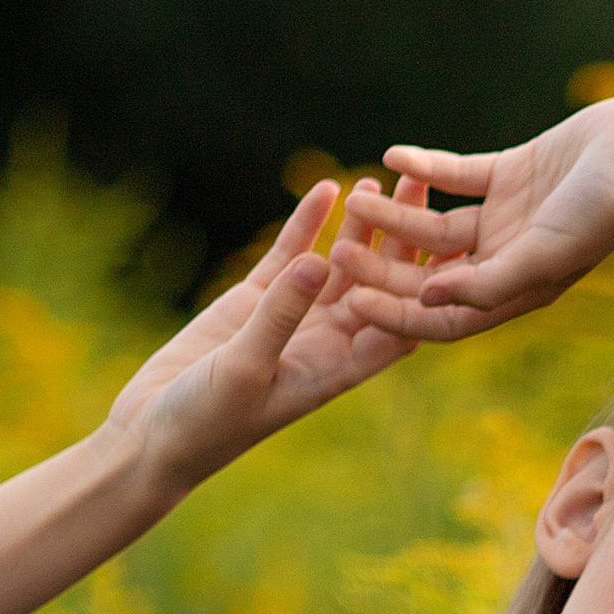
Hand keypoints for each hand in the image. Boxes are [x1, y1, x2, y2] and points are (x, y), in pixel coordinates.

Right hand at [108, 183, 417, 486]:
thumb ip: (280, 317)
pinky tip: (326, 189)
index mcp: (336, 371)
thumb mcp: (245, 368)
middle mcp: (325, 344)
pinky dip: (307, 224)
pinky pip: (289, 255)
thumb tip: (323, 262)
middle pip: (378, 285)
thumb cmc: (206, 423)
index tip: (460, 246)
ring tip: (383, 179)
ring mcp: (292, 319)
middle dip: (402, 238)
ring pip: (339, 264)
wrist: (153, 434)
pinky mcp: (254, 302)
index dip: (429, 288)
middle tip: (425, 186)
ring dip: (361, 226)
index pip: (399, 326)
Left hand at [328, 99, 613, 345]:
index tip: (351, 304)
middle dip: (384, 266)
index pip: (443, 318)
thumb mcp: (544, 254)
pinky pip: (456, 175)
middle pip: (429, 272)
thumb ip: (487, 282)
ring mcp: (506, 217)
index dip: (396, 316)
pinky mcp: (510, 174)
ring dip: (396, 214)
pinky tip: (393, 155)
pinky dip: (425, 168)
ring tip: (356, 200)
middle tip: (338, 251)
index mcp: (515, 293)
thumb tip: (426, 297)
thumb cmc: (605, 211)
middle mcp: (506, 261)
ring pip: (435, 224)